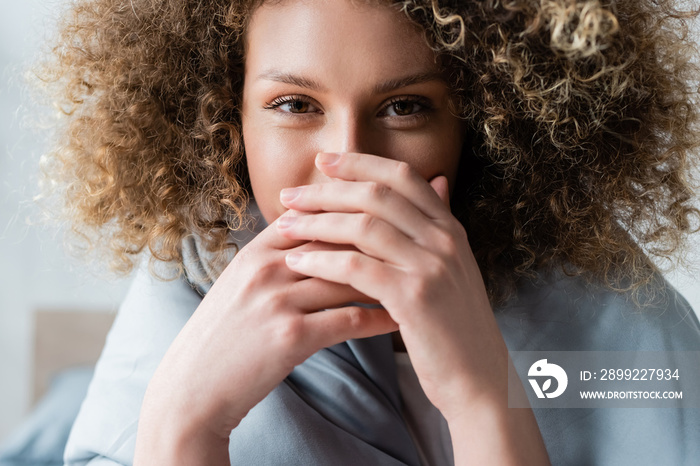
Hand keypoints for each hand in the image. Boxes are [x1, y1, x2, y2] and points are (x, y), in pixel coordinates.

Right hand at [135, 216, 396, 462]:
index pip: (317, 214)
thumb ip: (277, 257)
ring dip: (389, 277)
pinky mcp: (289, 336)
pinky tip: (401, 318)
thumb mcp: (241, 284)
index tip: (393, 208)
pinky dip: (378, 318)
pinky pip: (347, 320)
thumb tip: (320, 239)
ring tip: (419, 277)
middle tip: (420, 236)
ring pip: (348, 277)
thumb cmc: (224, 334)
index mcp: (257, 251)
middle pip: (337, 239)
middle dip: (382, 236)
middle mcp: (267, 268)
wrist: (193, 386)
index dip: (356, 210)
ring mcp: (277, 300)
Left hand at [276, 151, 510, 420]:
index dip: (360, 163)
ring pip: (364, 226)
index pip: (402, 176)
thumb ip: (437, 224)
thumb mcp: (452, 266)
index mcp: (450, 228)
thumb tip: (436, 180)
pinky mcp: (414, 297)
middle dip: (327, 191)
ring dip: (316, 223)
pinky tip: (297, 261)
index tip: (323, 162)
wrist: (478, 376)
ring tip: (284, 226)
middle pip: (377, 195)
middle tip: (288, 195)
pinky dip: (322, 260)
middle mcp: (444, 239)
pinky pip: (357, 266)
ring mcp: (431, 266)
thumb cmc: (454, 325)